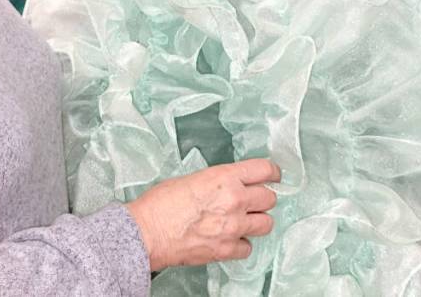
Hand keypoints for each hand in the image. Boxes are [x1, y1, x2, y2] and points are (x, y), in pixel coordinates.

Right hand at [125, 159, 280, 271]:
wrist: (147, 233)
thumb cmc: (160, 204)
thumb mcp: (192, 178)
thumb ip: (218, 180)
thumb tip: (230, 185)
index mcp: (224, 177)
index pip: (265, 170)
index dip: (272, 172)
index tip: (273, 176)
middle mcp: (234, 200)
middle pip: (269, 198)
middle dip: (262, 198)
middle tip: (252, 201)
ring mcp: (233, 227)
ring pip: (266, 223)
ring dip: (256, 221)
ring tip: (243, 221)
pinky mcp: (227, 250)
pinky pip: (249, 247)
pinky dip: (241, 244)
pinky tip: (230, 239)